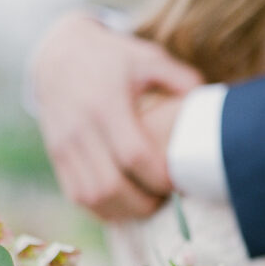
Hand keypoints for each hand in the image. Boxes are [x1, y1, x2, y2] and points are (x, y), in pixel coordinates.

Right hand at [32, 12, 202, 220]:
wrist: (58, 54)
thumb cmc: (113, 59)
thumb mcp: (147, 58)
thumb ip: (180, 79)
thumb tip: (207, 103)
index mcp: (105, 104)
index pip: (134, 155)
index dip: (160, 178)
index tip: (180, 182)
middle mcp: (80, 128)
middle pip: (112, 185)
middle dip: (145, 202)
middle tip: (166, 199)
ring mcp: (64, 145)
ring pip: (94, 198)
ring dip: (125, 211)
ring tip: (148, 204)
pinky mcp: (57, 157)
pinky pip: (79, 197)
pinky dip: (105, 209)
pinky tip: (125, 204)